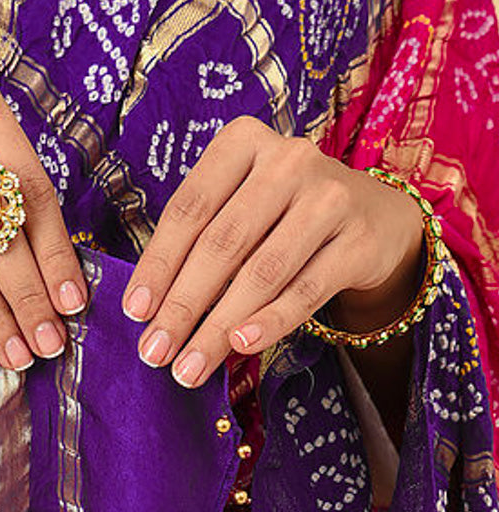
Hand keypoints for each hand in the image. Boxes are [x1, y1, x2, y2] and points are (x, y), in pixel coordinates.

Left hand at [122, 116, 423, 387]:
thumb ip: (200, 241)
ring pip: (261, 272)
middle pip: (222, 244)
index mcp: (243, 142)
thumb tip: (150, 311)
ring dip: (218, 328)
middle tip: (154, 352)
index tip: (135, 312)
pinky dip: (270, 322)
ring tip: (190, 369)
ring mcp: (330, 197)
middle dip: (182, 306)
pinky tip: (239, 346)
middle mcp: (289, 160)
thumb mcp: (241, 208)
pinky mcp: (359, 240)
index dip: (158, 265)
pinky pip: (305, 290)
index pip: (189, 209)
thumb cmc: (285, 217)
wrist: (376, 219)